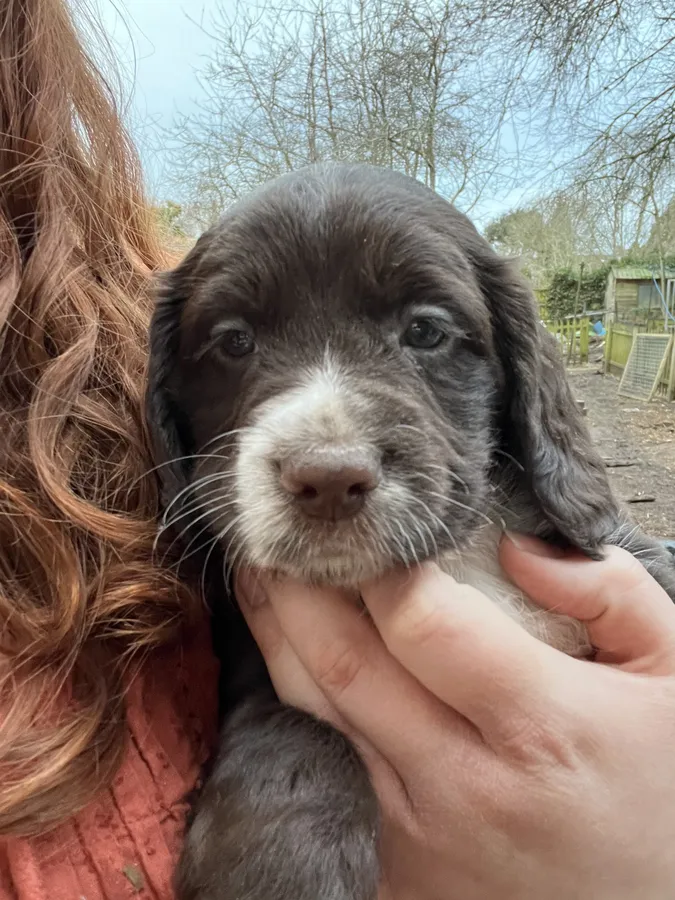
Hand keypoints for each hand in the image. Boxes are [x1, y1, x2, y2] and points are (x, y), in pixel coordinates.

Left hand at [235, 536, 674, 898]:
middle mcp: (463, 784)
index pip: (418, 622)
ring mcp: (419, 835)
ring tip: (265, 585)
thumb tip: (515, 550)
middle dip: (292, 591)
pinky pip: (348, 767)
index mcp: (539, 725)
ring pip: (324, 713)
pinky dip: (328, 708)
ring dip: (285, 640)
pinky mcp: (400, 871)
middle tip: (272, 540)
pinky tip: (326, 664)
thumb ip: (610, 595)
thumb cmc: (667, 792)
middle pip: (341, 662)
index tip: (373, 532)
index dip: (382, 567)